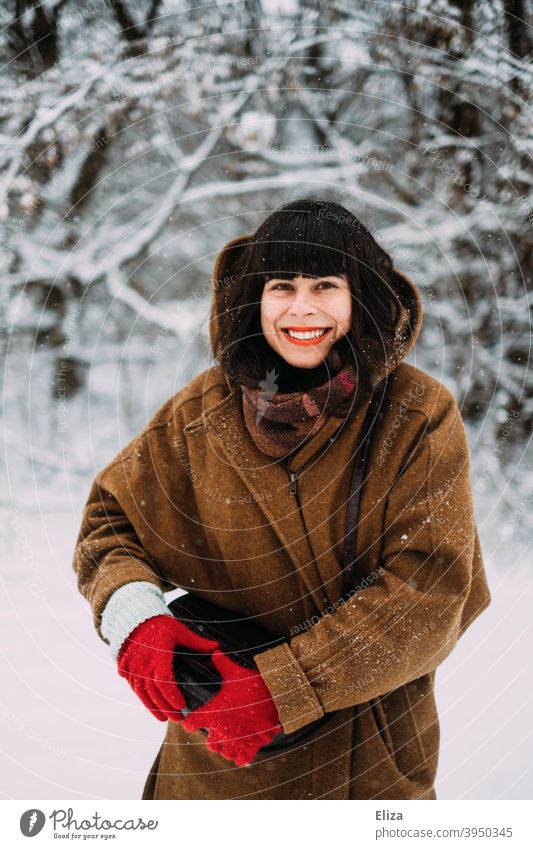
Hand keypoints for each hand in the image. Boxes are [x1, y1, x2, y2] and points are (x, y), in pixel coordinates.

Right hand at [117, 614, 218, 722]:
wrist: (135, 618)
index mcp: (159, 654)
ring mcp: (133, 666)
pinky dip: (142, 698)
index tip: (182, 706)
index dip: (172, 695)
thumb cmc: (161, 625)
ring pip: (141, 692)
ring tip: (163, 718)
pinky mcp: (126, 667)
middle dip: (165, 707)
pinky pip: (133, 686)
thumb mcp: (180, 631)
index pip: (164, 680)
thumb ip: (197, 642)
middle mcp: (144, 662)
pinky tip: (150, 706)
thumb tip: (216, 647)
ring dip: (151, 707)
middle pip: (153, 691)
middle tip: (177, 718)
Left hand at [182, 648, 282, 765]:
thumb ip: (222, 663)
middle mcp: (223, 730)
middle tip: (220, 729)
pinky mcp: (252, 745)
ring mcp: (237, 740)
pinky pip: (242, 759)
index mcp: (214, 713)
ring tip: (233, 738)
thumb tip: (215, 651)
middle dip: (214, 738)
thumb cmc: (253, 683)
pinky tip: (245, 746)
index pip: (192, 723)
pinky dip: (242, 755)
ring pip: (225, 753)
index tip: (194, 720)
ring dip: (228, 747)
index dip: (191, 722)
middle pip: (210, 744)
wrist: (276, 695)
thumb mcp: (235, 671)